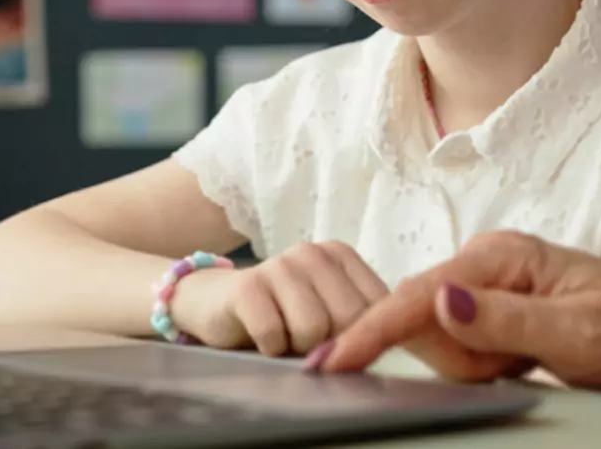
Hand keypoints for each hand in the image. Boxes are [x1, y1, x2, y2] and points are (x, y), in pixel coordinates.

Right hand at [171, 241, 388, 356]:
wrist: (216, 303)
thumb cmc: (282, 314)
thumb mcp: (328, 310)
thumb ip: (359, 320)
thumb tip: (384, 344)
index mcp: (340, 255)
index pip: (378, 306)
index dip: (363, 337)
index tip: (342, 344)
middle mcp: (312, 252)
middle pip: (349, 319)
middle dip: (330, 345)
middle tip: (306, 341)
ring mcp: (278, 265)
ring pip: (313, 329)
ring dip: (297, 348)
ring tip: (283, 336)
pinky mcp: (247, 286)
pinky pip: (273, 335)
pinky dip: (270, 348)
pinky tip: (261, 337)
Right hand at [318, 231, 600, 433]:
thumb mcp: (581, 336)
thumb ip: (505, 321)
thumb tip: (441, 301)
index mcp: (501, 255)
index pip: (417, 294)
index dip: (370, 330)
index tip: (332, 361)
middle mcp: (486, 266)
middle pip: (422, 325)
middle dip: (457, 361)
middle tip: (521, 368)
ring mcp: (488, 293)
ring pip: (440, 346)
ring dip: (476, 369)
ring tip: (534, 364)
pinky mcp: (493, 318)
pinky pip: (461, 355)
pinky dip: (484, 371)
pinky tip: (525, 365)